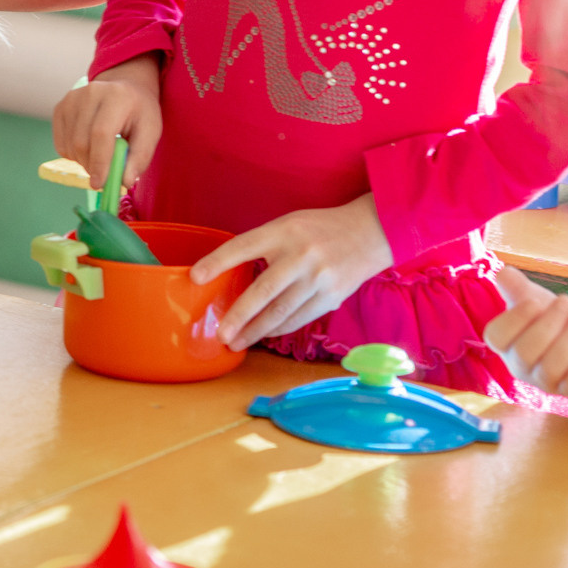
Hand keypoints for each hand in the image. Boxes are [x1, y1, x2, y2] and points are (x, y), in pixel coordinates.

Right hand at [50, 56, 162, 184]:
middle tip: (106, 175)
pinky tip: (89, 148)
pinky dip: (74, 155)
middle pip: (81, 142)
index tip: (101, 184)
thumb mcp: (151, 132)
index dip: (100, 162)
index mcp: (116, 96)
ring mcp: (71, 99)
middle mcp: (89, 93)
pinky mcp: (60, 108)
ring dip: (84, 162)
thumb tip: (124, 181)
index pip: (101, 133)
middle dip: (92, 167)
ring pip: (69, 146)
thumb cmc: (140, 113)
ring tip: (101, 157)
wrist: (125, 87)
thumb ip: (140, 157)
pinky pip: (61, 144)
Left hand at [192, 195, 394, 349]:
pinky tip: (264, 334)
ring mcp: (318, 279)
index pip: (243, 246)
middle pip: (263, 291)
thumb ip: (262, 246)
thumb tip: (228, 274)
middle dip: (239, 316)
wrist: (371, 232)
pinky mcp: (332, 297)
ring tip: (237, 342)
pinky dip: (279, 328)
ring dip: (256, 331)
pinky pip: (299, 318)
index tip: (195, 277)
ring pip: (282, 312)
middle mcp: (301, 256)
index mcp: (284, 231)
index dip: (217, 262)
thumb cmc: (320, 229)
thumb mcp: (288, 225)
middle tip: (220, 334)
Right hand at [484, 264, 567, 397]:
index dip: (514, 319)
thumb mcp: (533, 299)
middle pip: (525, 351)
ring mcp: (546, 382)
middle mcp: (520, 366)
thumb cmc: (550, 319)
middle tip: (567, 300)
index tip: (534, 300)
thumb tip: (503, 273)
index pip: (496, 337)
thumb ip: (517, 287)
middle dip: (549, 323)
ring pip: (553, 365)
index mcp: (504, 344)